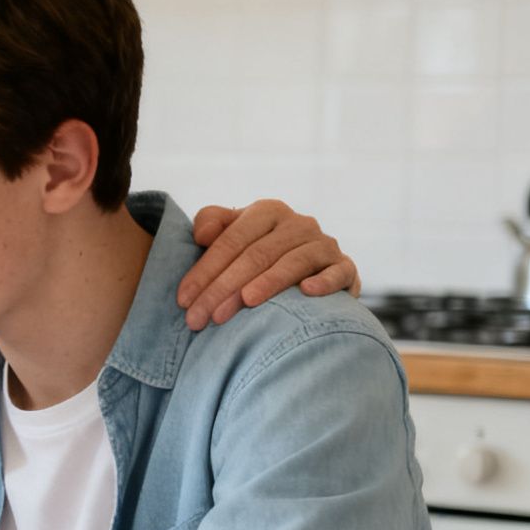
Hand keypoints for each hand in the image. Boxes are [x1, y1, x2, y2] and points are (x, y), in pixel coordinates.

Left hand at [178, 200, 360, 330]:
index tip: (183, 300)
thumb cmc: (256, 253)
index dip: (204, 270)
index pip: (231, 241)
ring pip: (292, 263)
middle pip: (256, 256)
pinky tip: (306, 292)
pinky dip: (324, 281)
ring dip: (266, 285)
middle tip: (201, 318)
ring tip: (244, 303)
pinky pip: (338, 272)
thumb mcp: (232, 233)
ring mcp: (324, 244)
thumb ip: (213, 224)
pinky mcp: (346, 267)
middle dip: (224, 288)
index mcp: (267, 212)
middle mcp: (298, 223)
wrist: (308, 269)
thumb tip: (202, 234)